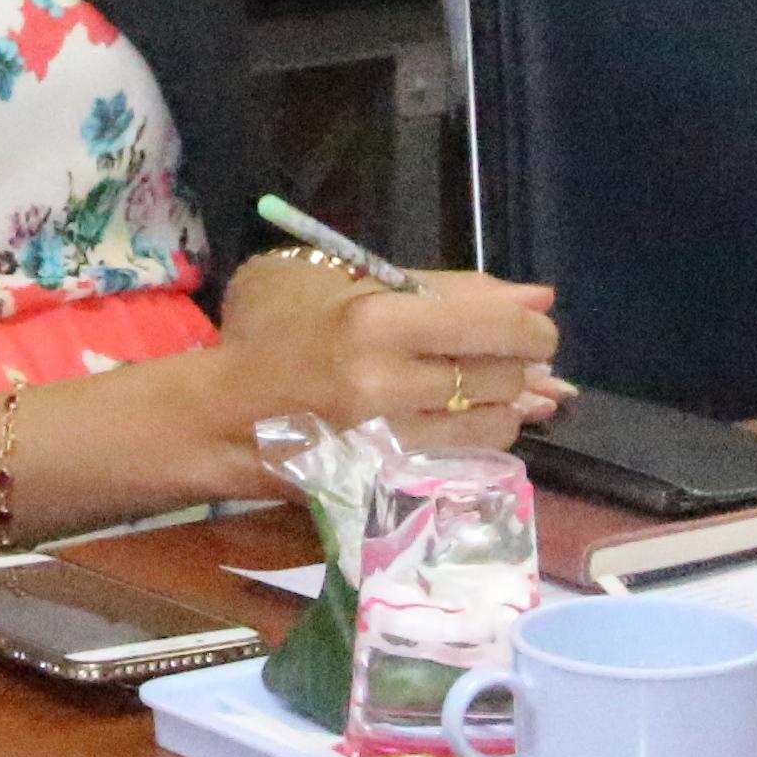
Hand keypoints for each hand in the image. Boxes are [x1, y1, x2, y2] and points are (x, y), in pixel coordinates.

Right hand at [201, 247, 564, 475]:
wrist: (219, 415)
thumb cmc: (270, 331)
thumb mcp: (334, 277)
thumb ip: (438, 282)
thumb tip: (536, 295)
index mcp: (374, 321)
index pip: (492, 325)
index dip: (529, 327)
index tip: (530, 325)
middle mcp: (388, 385)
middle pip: (501, 377)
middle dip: (518, 364)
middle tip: (503, 355)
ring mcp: (390, 441)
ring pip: (494, 425)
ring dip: (503, 405)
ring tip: (480, 386)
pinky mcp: (391, 480)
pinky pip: (468, 459)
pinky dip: (480, 437)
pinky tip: (468, 419)